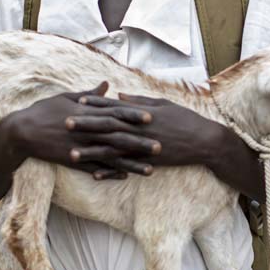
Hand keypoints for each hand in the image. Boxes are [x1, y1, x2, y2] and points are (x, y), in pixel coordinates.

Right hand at [7, 82, 161, 179]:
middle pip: (117, 136)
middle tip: (161, 145)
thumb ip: (90, 94)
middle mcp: (85, 130)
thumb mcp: (66, 97)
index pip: (113, 112)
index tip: (151, 116)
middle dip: (139, 142)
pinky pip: (95, 168)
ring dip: (131, 163)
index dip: (133, 114)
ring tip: (150, 169)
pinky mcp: (72, 161)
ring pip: (110, 156)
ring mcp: (79, 147)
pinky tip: (125, 177)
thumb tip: (107, 84)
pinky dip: (110, 173)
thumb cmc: (44, 111)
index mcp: (85, 112)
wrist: (20, 132)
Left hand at [70, 92, 222, 170]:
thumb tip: (119, 94)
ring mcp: (143, 146)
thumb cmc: (185, 119)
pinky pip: (124, 167)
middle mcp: (139, 129)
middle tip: (65, 122)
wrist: (204, 141)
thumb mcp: (162, 104)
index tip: (78, 100)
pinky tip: (94, 174)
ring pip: (112, 149)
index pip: (115, 106)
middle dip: (86, 124)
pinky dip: (110, 171)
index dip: (96, 103)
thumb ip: (139, 100)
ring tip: (71, 153)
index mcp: (142, 113)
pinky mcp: (148, 161)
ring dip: (91, 151)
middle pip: (108, 126)